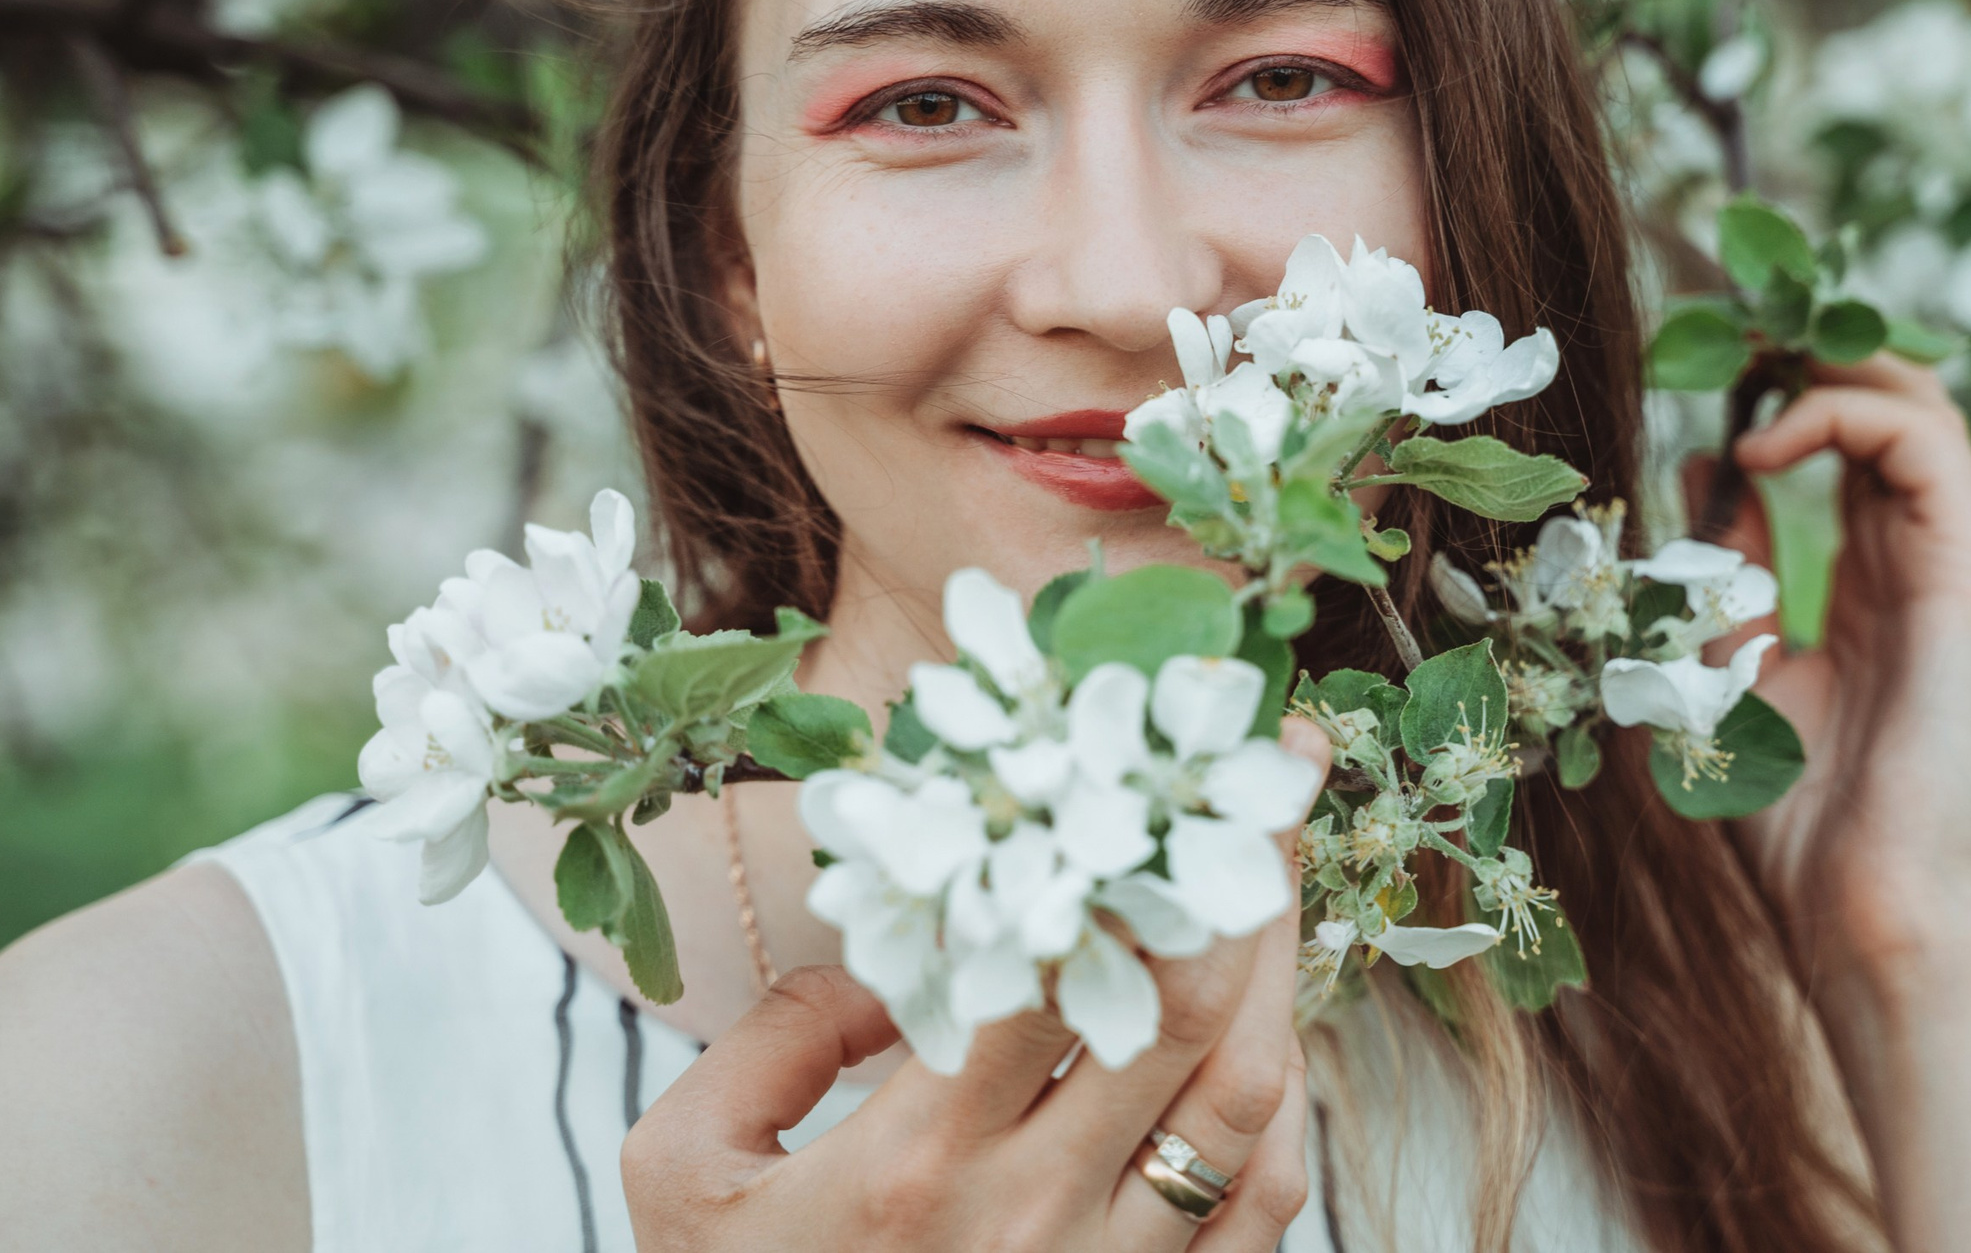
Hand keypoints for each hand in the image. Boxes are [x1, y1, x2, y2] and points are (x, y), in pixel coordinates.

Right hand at [622, 721, 1327, 1252]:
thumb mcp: (686, 1174)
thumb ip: (776, 1036)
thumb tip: (899, 947)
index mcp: (914, 1163)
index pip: (1054, 972)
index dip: (1120, 856)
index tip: (1152, 763)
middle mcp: (1031, 1219)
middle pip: (1184, 1018)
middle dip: (1240, 874)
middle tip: (1265, 768)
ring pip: (1246, 1105)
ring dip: (1280, 974)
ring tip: (1282, 871)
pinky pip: (1265, 1209)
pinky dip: (1285, 1107)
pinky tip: (1273, 1034)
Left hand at [1712, 356, 1970, 990]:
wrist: (1858, 906)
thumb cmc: (1792, 817)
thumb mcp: (1724, 669)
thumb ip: (1723, 573)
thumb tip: (1701, 467)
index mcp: (1871, 584)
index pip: (1849, 443)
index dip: (1784, 390)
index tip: (1702, 368)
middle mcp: (1920, 562)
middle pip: (1893, 407)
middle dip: (1810, 354)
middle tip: (1727, 336)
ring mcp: (1954, 567)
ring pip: (1920, 407)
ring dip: (1828, 368)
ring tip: (1747, 372)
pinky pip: (1925, 446)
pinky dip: (1843, 416)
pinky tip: (1762, 445)